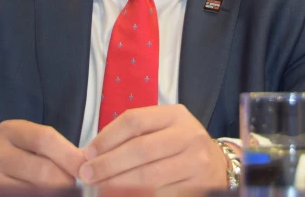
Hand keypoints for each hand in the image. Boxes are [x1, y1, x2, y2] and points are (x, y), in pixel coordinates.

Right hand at [0, 119, 84, 185]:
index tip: (85, 168)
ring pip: (34, 191)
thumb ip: (57, 148)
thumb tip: (86, 162)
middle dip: (66, 180)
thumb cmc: (20, 155)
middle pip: (42, 170)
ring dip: (56, 193)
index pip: (45, 139)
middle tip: (76, 186)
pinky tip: (52, 195)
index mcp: (9, 131)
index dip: (69, 155)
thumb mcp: (32, 143)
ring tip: (65, 192)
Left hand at [79, 104, 227, 188]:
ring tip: (98, 188)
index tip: (88, 153)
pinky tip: (120, 196)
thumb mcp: (163, 129)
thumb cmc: (179, 145)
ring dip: (116, 185)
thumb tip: (92, 152)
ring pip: (147, 177)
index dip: (107, 137)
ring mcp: (195, 162)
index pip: (134, 120)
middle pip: (139, 149)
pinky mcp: (197, 187)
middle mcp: (188, 135)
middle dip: (107, 164)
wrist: (217, 166)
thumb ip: (133, 135)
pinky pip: (159, 196)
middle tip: (87, 175)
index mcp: (176, 115)